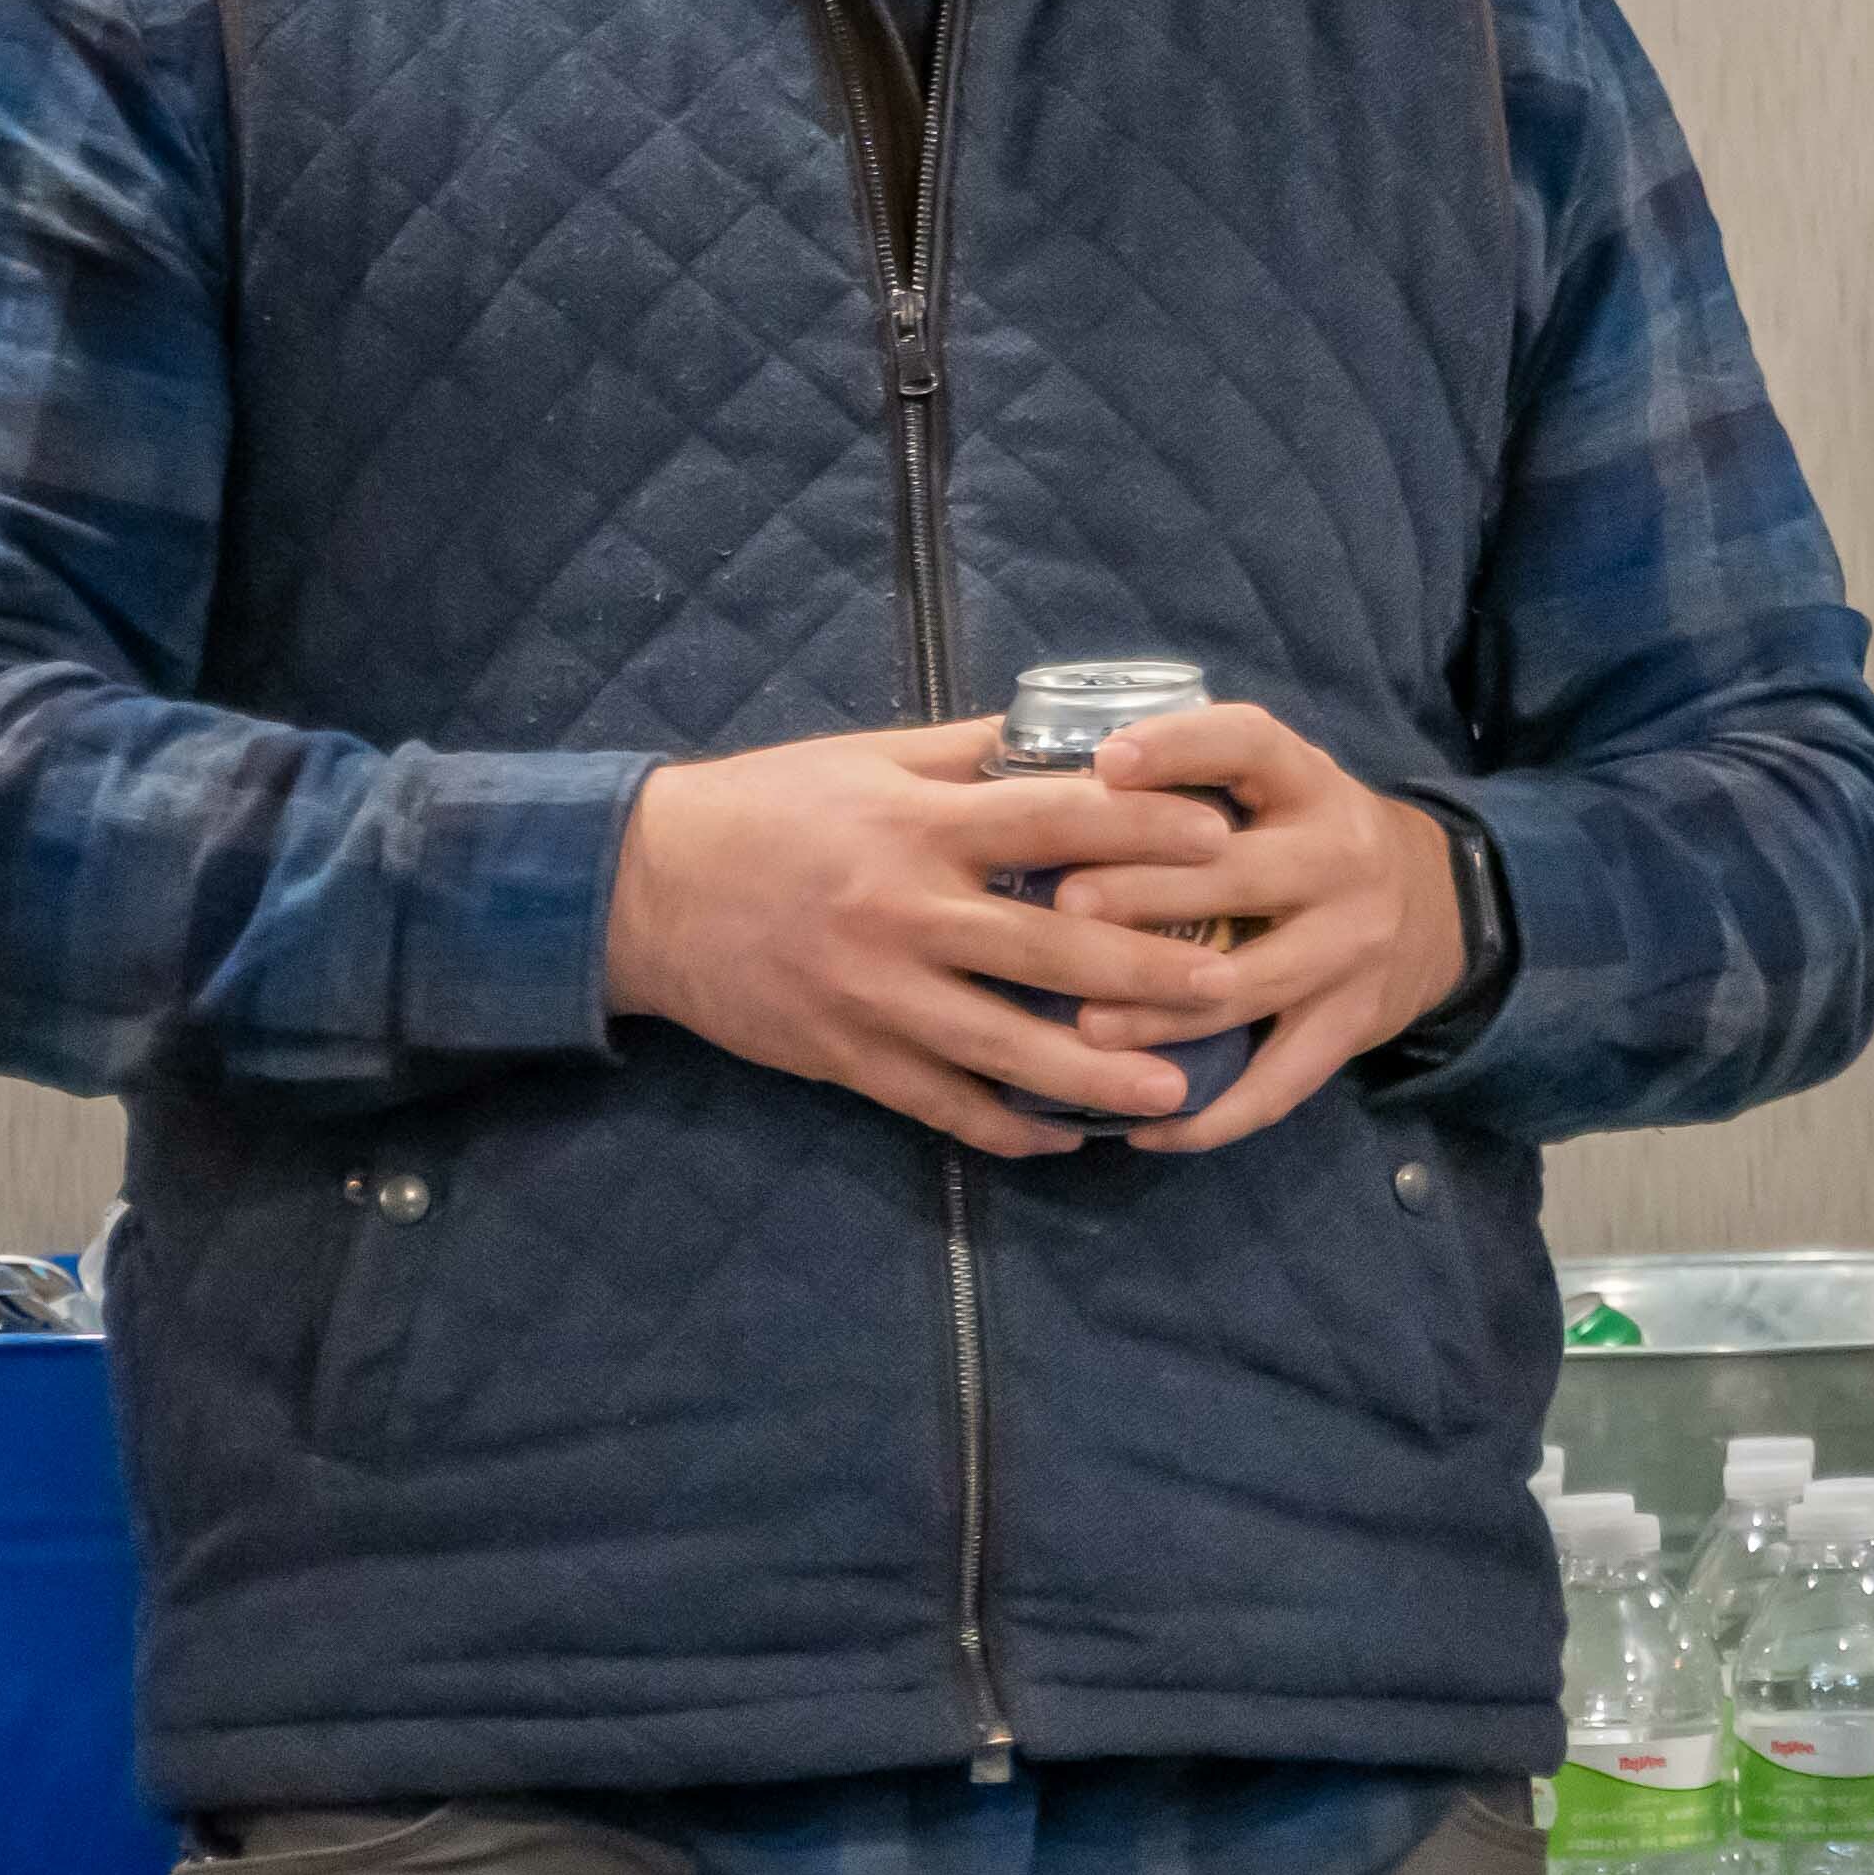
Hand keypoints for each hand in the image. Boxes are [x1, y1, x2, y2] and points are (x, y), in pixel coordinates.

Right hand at [607, 719, 1249, 1155]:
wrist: (645, 888)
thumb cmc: (767, 808)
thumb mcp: (868, 757)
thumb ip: (971, 751)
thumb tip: (1073, 733)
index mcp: (919, 825)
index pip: (1054, 821)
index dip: (1142, 828)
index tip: (1218, 836)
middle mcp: (905, 910)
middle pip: (1049, 948)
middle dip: (1146, 971)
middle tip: (1229, 985)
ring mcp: (877, 993)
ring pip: (1004, 1046)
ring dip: (1095, 1075)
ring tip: (1175, 1094)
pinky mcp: (846, 1055)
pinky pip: (941, 1103)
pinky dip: (1006, 1128)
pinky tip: (1065, 1141)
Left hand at [1054, 694, 1475, 1149]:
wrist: (1438, 907)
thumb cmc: (1309, 837)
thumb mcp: (1278, 786)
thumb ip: (1194, 781)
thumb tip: (1044, 787)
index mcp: (1310, 784)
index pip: (1249, 742)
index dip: (1179, 748)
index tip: (1107, 762)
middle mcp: (1341, 858)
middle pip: (1240, 877)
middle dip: (1146, 894)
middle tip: (1062, 910)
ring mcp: (1352, 948)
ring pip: (1248, 987)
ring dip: (1162, 1013)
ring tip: (1085, 1026)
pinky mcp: (1352, 1024)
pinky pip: (1280, 1083)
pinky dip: (1211, 1117)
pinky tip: (1143, 1130)